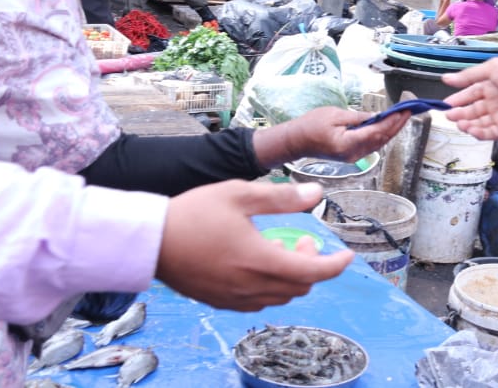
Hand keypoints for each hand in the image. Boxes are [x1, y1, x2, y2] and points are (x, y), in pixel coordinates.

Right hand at [157, 180, 352, 310]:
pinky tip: (260, 266)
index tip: (348, 255)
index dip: (335, 265)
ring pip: (279, 298)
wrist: (149, 241)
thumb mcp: (241, 195)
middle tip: (302, 239)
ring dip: (292, 277)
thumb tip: (317, 194)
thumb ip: (282, 198)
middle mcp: (250, 287)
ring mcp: (234, 299)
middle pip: (299, 287)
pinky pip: (258, 303)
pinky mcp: (219, 302)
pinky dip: (271, 288)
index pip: (313, 273)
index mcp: (261, 261)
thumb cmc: (194, 213)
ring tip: (283, 250)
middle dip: (312, 266)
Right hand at [254, 107, 410, 168]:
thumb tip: (376, 116)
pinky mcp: (351, 156)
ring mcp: (353, 157)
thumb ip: (357, 117)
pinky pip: (371, 145)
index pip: (376, 133)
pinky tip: (388, 126)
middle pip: (381, 140)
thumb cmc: (310, 125)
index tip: (403, 111)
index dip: (392, 122)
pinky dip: (381, 135)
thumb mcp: (335, 115)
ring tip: (402, 117)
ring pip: (378, 144)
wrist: (295, 141)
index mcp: (348, 144)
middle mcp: (353, 154)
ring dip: (391, 131)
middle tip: (408, 112)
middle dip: (396, 126)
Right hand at [443, 58, 497, 139]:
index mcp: (492, 84)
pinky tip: (470, 130)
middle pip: (473, 109)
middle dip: (460, 113)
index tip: (446, 104)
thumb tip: (447, 78)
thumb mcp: (492, 68)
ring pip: (480, 122)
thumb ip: (469, 76)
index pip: (471, 92)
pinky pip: (489, 132)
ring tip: (458, 123)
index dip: (458, 98)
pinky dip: (479, 133)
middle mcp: (496, 99)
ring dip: (467, 124)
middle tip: (448, 115)